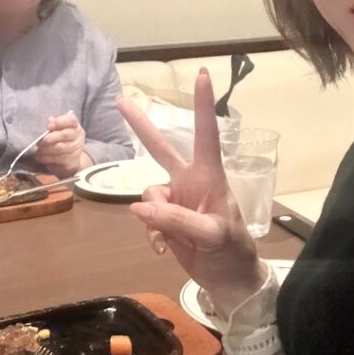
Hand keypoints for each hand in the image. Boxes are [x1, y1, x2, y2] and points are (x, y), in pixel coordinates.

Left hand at [35, 112, 90, 175]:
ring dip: (46, 149)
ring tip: (38, 150)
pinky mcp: (73, 160)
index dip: (60, 122)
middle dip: (50, 138)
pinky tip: (40, 157)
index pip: (71, 120)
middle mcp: (79, 136)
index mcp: (75, 126)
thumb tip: (51, 120)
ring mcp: (77, 149)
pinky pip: (59, 159)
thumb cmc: (59, 141)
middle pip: (65, 134)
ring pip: (61, 147)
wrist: (66, 159)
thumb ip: (53, 125)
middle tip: (39, 141)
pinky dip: (47, 158)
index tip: (49, 126)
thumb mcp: (56, 131)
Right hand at [117, 68, 264, 315]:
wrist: (228, 280)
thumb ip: (176, 218)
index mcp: (209, 176)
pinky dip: (152, 234)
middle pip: (160, 148)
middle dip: (141, 125)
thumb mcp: (212, 233)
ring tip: (169, 239)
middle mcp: (190, 181)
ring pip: (148, 195)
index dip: (203, 105)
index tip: (203, 74)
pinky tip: (164, 248)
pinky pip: (147, 218)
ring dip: (153, 217)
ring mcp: (176, 200)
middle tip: (121, 99)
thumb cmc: (232, 249)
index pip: (207, 133)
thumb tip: (138, 207)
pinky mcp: (165, 219)